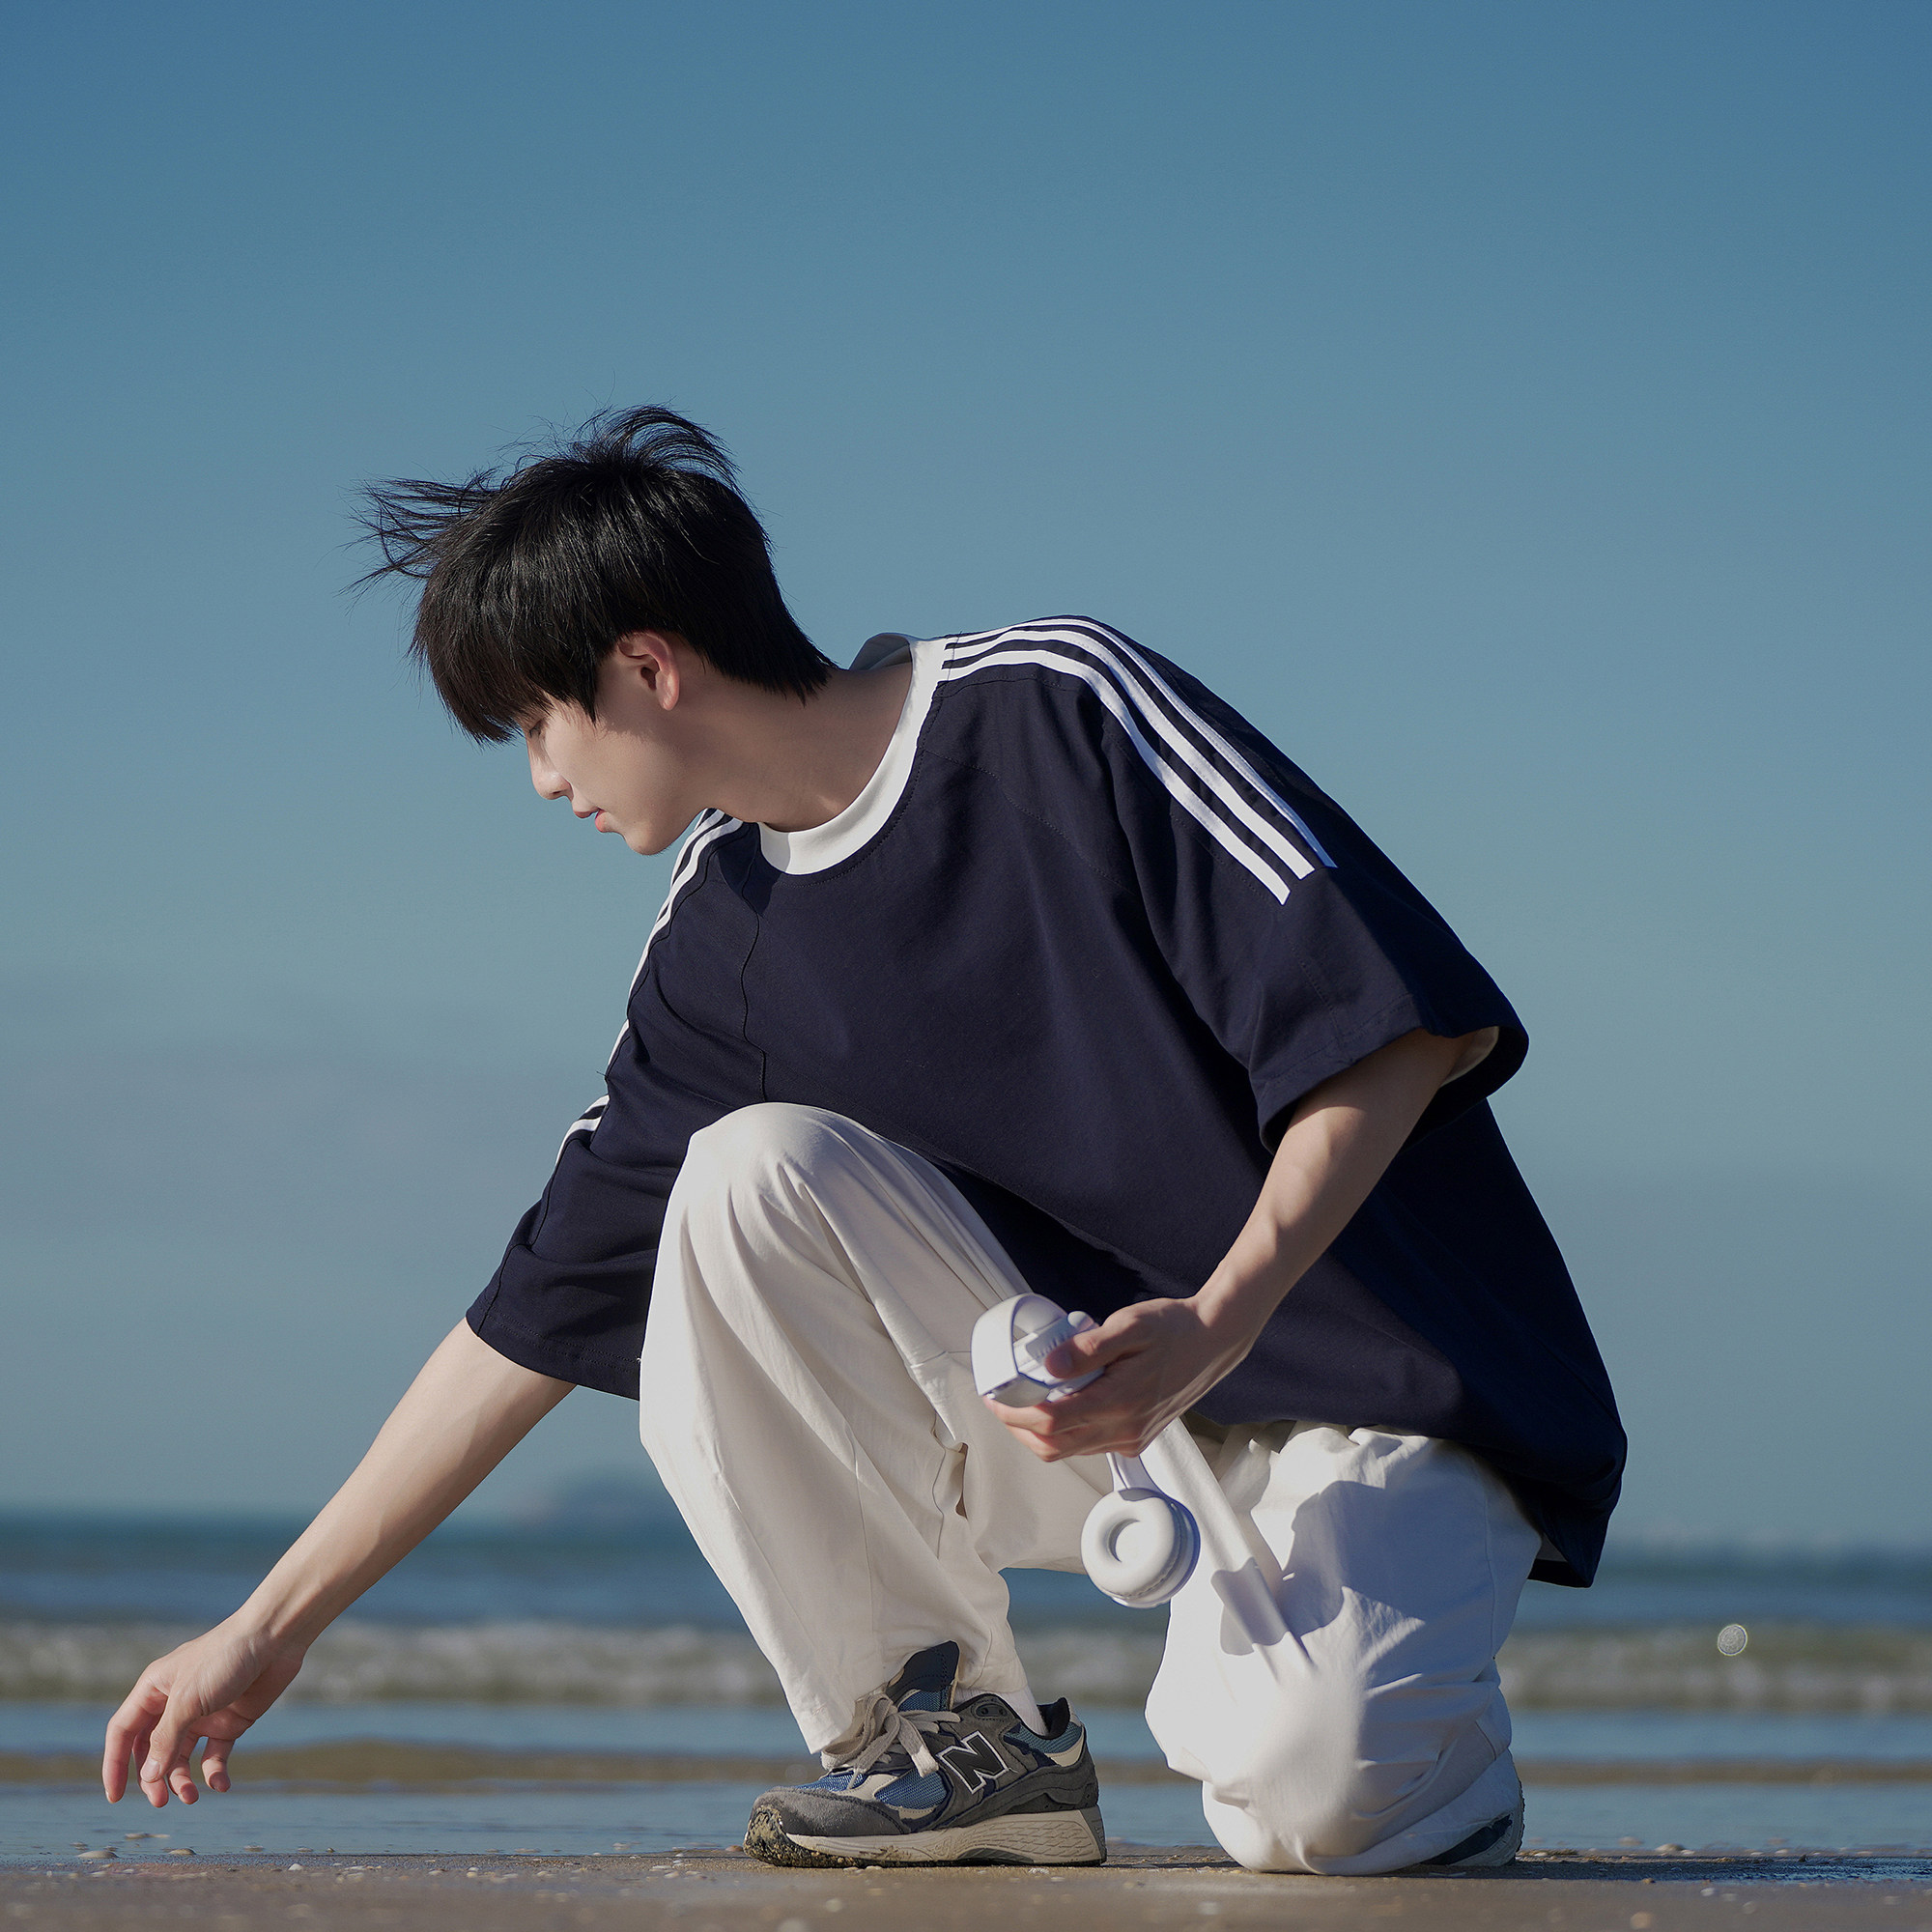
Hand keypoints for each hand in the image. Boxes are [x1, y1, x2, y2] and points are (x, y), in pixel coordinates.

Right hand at [102, 1619, 306, 1806]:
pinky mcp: (229, 1721)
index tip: (115, 1797)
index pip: (123, 1732)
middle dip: (152, 1778)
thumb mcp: (187, 1700)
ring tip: (191, 1797)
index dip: (115, 1764)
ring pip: (181, 1757)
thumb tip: (148, 1776)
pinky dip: (214, 1773)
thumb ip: (165, 1739)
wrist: (276, 1638)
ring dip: (182, 1780)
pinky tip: (220, 1785)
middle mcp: (174, 1703)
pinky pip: (215, 1755)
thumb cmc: (225, 1659)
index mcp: (154, 1690)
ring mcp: (202, 1714)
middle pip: (151, 1750)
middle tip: (160, 1802)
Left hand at [985, 1295, 1259, 1461]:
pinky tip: (1058, 1405)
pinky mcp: (1137, 1438)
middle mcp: (1125, 1429)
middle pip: (1054, 1446)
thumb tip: (1048, 1365)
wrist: (1213, 1342)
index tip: (994, 1397)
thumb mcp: (1129, 1325)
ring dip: (1039, 1433)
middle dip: (1019, 1429)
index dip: (1014, 1414)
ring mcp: (1132, 1438)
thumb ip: (1089, 1347)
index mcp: (1120, 1401)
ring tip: (1022, 1402)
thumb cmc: (1172, 1328)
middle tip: (1000, 1402)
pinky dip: (1064, 1432)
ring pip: (1070, 1450)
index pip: (1052, 1423)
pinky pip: (1089, 1445)